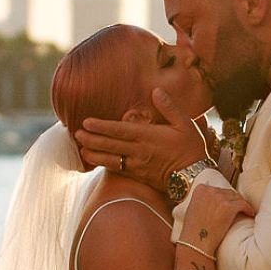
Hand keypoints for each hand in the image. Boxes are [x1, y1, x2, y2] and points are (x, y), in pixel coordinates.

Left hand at [77, 89, 206, 189]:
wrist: (195, 178)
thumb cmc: (191, 149)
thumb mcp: (185, 124)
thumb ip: (169, 107)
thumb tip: (156, 91)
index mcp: (149, 136)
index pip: (119, 130)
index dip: (101, 126)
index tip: (86, 122)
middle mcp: (139, 151)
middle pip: (110, 145)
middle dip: (91, 139)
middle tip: (75, 134)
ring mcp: (137, 165)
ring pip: (110, 160)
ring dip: (94, 154)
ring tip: (81, 149)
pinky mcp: (138, 176)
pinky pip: (118, 170)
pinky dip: (105, 165)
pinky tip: (97, 161)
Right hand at [179, 179, 251, 253]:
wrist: (196, 242)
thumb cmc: (193, 230)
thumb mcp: (193, 208)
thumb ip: (202, 200)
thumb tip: (213, 200)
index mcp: (201, 189)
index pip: (217, 189)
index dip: (223, 197)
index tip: (227, 204)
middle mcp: (210, 191)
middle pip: (228, 192)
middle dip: (232, 201)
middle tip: (237, 209)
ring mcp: (220, 198)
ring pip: (237, 198)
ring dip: (240, 204)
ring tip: (244, 211)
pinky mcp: (229, 207)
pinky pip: (244, 204)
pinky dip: (248, 209)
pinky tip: (250, 214)